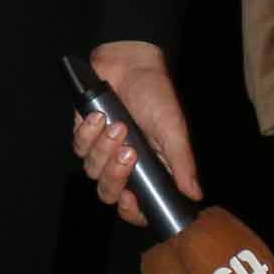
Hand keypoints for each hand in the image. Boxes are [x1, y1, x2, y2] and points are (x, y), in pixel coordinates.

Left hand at [72, 39, 200, 227]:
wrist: (130, 63)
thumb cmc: (156, 96)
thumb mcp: (173, 129)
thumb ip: (181, 162)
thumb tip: (195, 194)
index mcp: (147, 170)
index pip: (136, 205)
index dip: (131, 211)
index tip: (132, 199)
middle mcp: (123, 165)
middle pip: (108, 192)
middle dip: (115, 175)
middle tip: (129, 150)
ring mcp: (101, 150)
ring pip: (92, 169)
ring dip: (103, 147)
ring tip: (118, 124)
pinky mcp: (83, 134)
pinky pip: (79, 146)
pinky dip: (88, 132)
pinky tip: (98, 115)